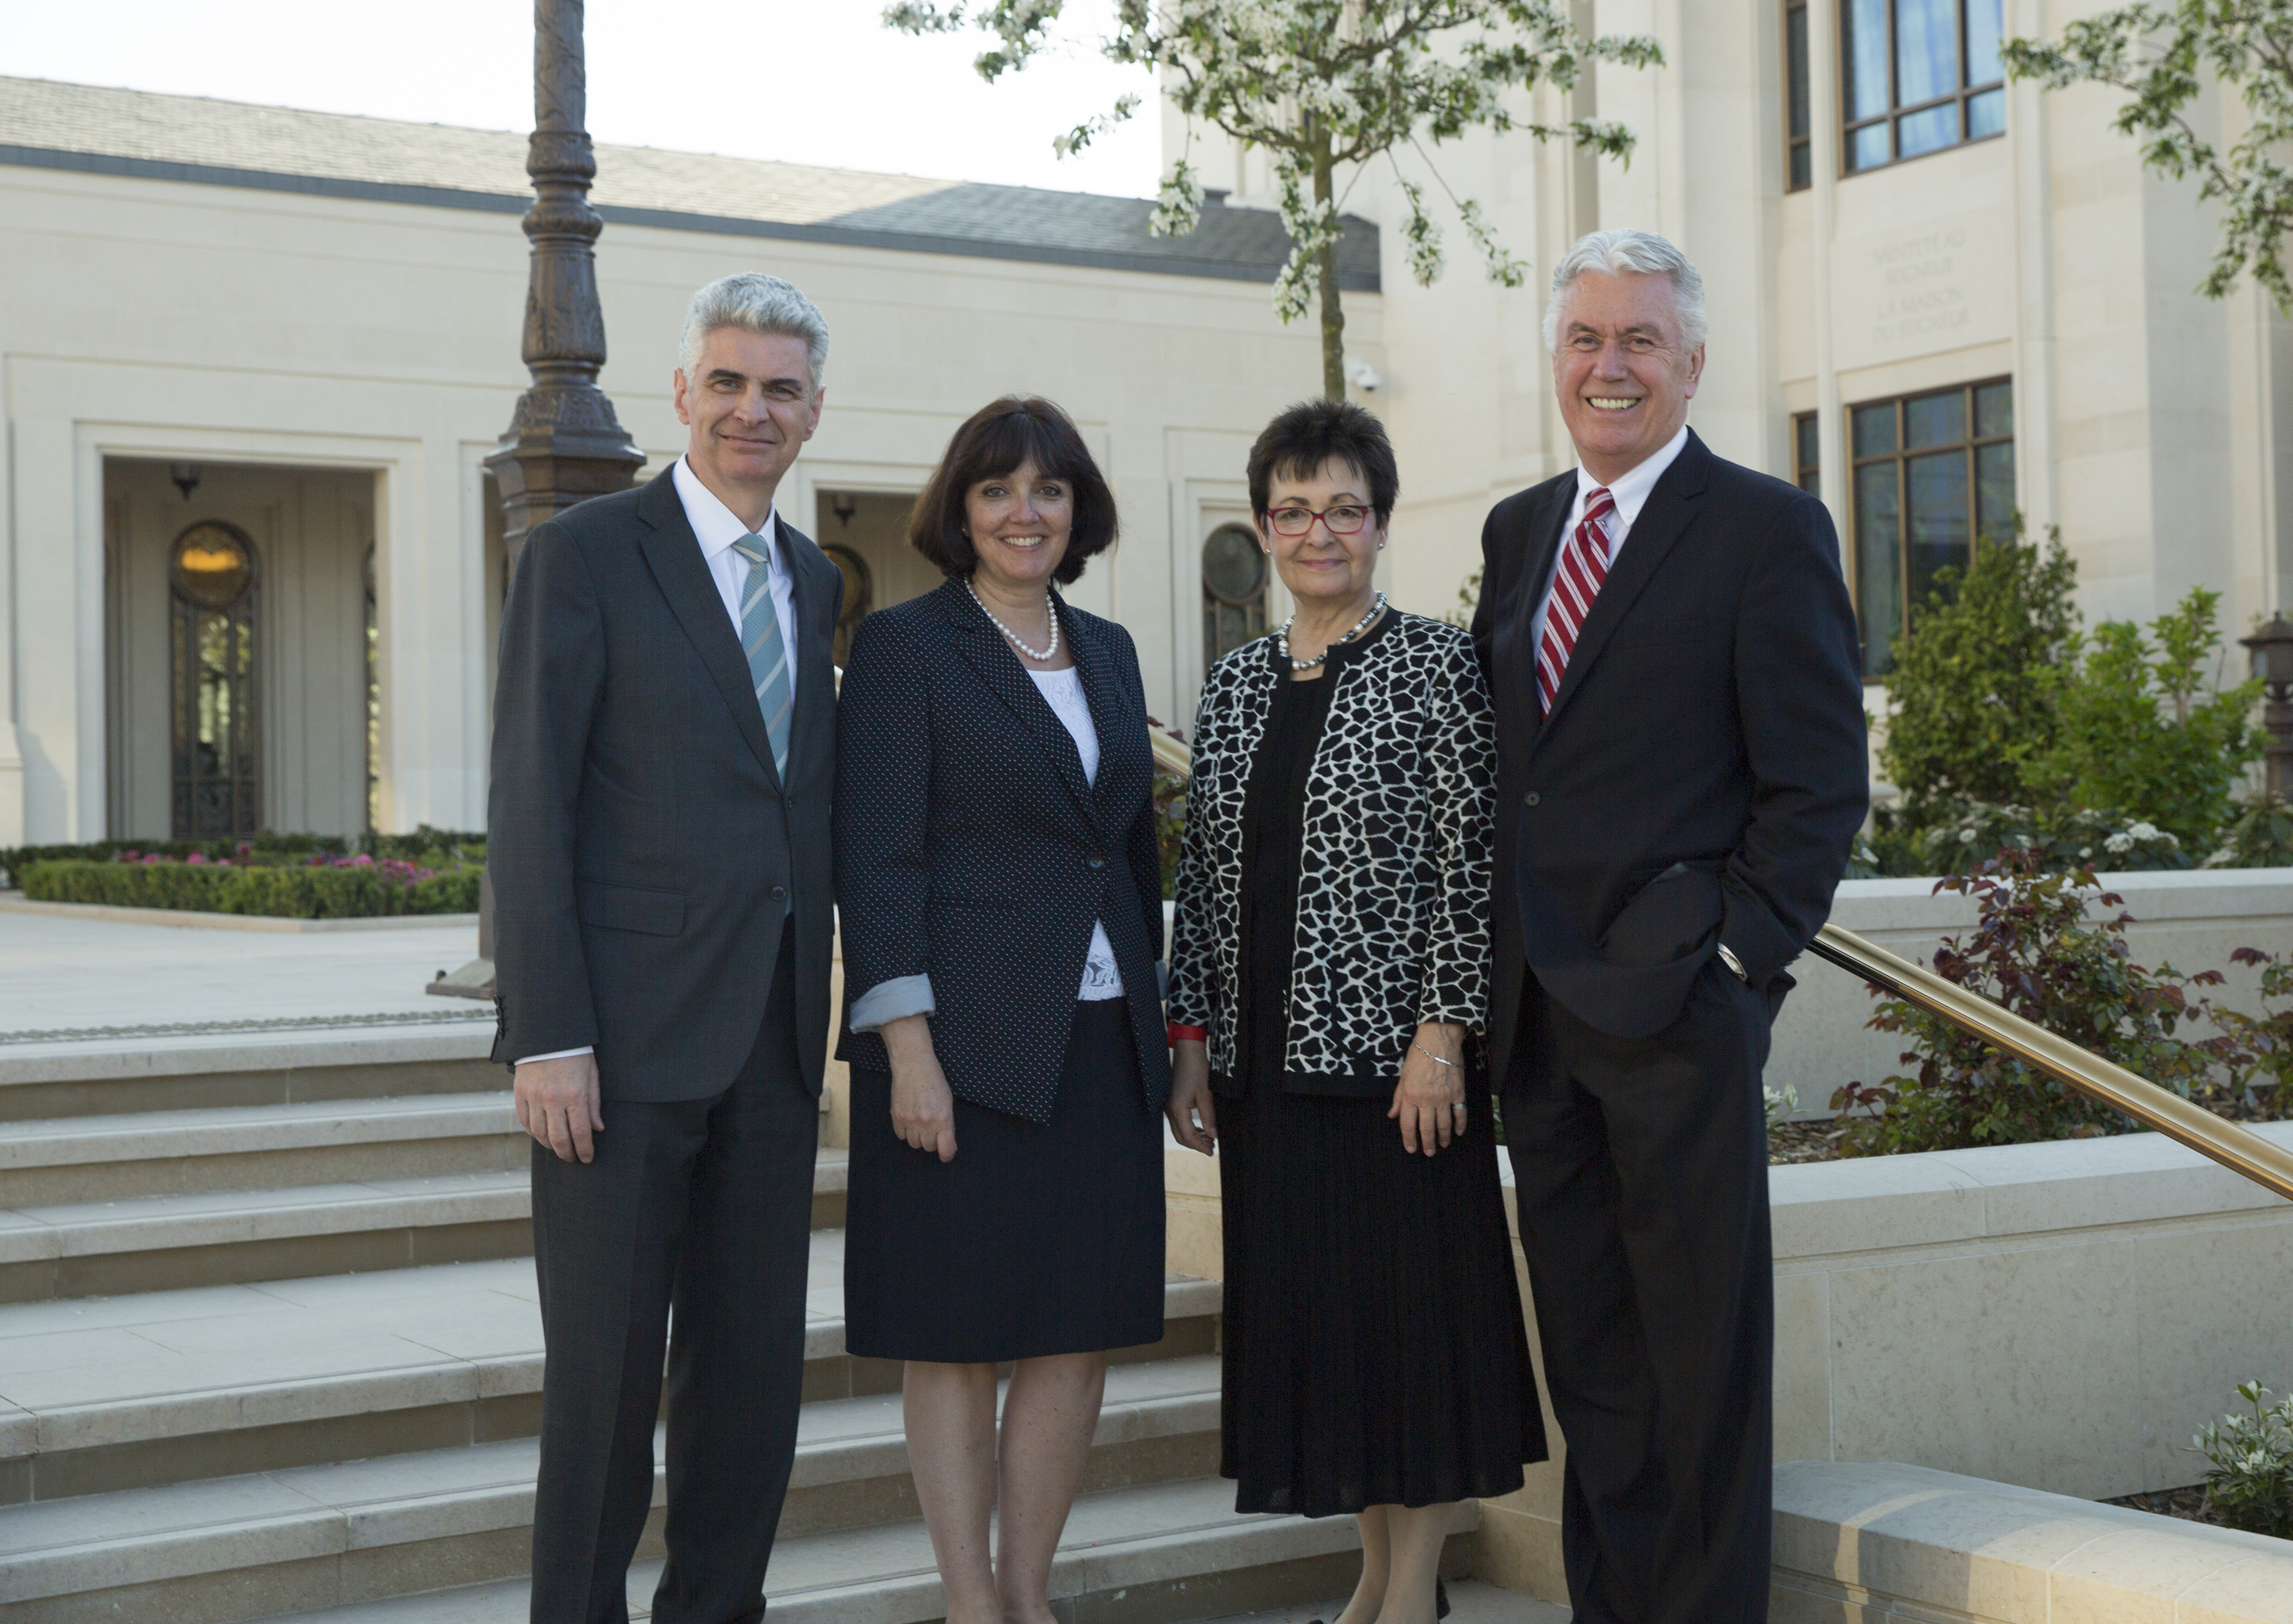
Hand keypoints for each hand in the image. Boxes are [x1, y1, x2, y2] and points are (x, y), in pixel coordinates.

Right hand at [515, 1052, 602, 1163]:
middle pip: (558, 1139)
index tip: (587, 1158)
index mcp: (575, 1095)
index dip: (585, 1150)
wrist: (548, 1034)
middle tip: (572, 1158)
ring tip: (558, 1148)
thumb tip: (597, 1129)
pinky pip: (525, 1121)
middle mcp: (553, 1099)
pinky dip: (533, 1133)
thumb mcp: (592, 1076)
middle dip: (567, 1153)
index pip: (580, 1133)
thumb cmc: (576, 1054)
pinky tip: (541, 1135)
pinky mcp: (520, 1093)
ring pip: (539, 1134)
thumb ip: (593, 1104)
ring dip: (550, 1146)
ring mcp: (534, 1097)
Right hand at [881, 1013, 957, 1161]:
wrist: (913, 1065)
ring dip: (918, 1138)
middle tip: (933, 1130)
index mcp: (943, 1119)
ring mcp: (909, 1120)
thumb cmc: (934, 1081)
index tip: (946, 1154)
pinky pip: (901, 1136)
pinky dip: (906, 1132)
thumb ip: (947, 1124)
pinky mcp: (896, 1116)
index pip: (945, 1149)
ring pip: (914, 1144)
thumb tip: (948, 1144)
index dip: (947, 1154)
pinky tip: (909, 1120)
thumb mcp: (947, 1102)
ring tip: (920, 1123)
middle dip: (932, 1142)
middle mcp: (926, 1123)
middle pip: (928, 1147)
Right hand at [1165, 1040, 1217, 1154]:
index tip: (1211, 1152)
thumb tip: (1213, 1135)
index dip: (1200, 1146)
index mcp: (1178, 1109)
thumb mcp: (1205, 1094)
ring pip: (1179, 1130)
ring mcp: (1169, 1105)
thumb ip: (1208, 1117)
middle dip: (1196, 1144)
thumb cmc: (1196, 1069)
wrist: (1187, 1051)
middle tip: (1211, 1147)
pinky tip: (1200, 1127)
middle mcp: (1170, 1109)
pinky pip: (1178, 1121)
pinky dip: (1189, 1128)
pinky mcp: (1172, 1101)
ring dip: (1193, 1136)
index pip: (1188, 1136)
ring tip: (1209, 1138)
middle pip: (1181, 1136)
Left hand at [1389, 1022, 1464, 1155]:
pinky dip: (1460, 1125)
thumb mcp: (1403, 1076)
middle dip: (1427, 1143)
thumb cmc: (1418, 1055)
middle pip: (1426, 1128)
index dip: (1409, 1139)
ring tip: (1442, 1145)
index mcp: (1410, 1095)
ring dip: (1443, 1138)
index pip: (1408, 1124)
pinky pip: (1460, 1114)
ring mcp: (1444, 1097)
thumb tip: (1392, 1115)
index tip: (1411, 1149)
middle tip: (1428, 1152)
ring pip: (1444, 1125)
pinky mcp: (1458, 1093)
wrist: (1438, 1039)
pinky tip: (1458, 1132)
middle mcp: (1426, 1099)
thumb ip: (1398, 1098)